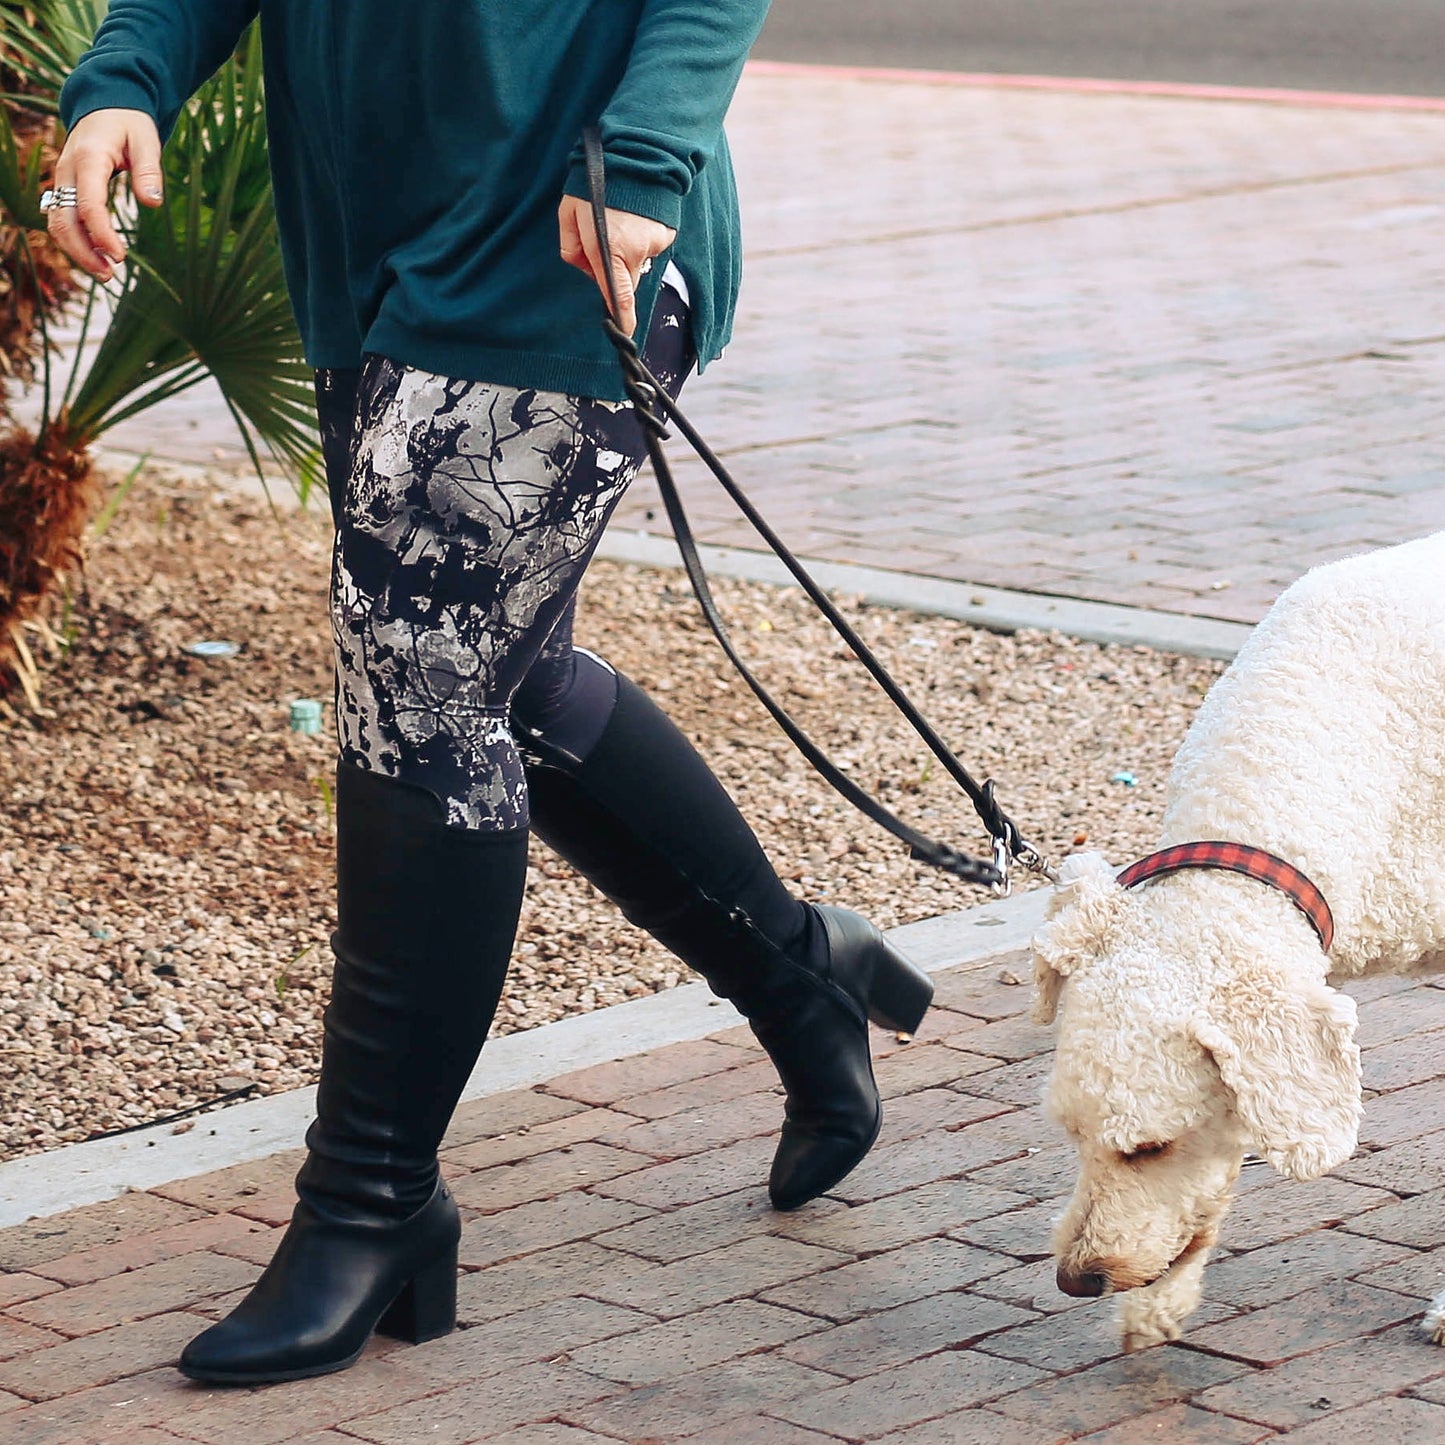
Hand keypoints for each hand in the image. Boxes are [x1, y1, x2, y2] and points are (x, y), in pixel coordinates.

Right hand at [45, 108, 164, 281]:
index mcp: (88, 158)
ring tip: (106, 273)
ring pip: (57, 222)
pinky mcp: (65, 187)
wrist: (105, 104)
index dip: (101, 234)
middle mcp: (67, 170)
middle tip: (110, 276)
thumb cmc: (129, 122)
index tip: (120, 257)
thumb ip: (149, 171)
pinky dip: (76, 240)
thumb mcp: (146, 139)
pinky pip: (62, 218)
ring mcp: (62, 179)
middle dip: (83, 252)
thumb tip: (153, 203)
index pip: (88, 204)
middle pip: (63, 220)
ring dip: (77, 251)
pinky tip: (97, 256)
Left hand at [558, 195, 674, 337]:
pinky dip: (640, 236)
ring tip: (618, 218)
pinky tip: (633, 215)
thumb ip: (572, 248)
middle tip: (601, 240)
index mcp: (611, 250)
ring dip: (626, 249)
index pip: (620, 297)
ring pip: (637, 261)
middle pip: (626, 279)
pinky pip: (649, 245)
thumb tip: (584, 269)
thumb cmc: (595, 182)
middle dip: (614, 271)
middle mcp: (637, 252)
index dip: (623, 318)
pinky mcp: (666, 233)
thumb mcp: (569, 213)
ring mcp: (655, 243)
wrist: (634, 151)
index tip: (625, 334)